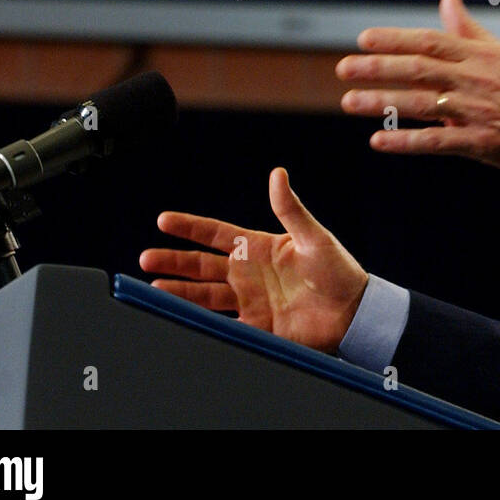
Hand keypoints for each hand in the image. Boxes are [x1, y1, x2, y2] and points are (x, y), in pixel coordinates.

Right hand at [138, 168, 367, 352]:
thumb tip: (277, 174)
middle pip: (202, 264)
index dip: (190, 227)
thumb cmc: (338, 271)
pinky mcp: (255, 325)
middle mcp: (249, 272)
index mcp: (259, 247)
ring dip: (178, 289)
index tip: (164, 220)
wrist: (353, 313)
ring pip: (204, 293)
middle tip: (146, 257)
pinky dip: (198, 319)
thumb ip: (290, 209)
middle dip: (173, 260)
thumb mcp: (313, 237)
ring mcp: (250, 299)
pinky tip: (179, 315)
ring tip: (153, 286)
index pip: (216, 234)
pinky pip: (220, 322)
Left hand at [336, 0, 499, 177]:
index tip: (363, 39)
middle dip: (378, 68)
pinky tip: (379, 141)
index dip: (395, 39)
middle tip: (343, 69)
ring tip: (349, 102)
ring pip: (422, 103)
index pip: (430, 41)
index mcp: (480, 55)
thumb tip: (448, 0)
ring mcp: (478, 111)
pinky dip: (407, 141)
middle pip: (419, 68)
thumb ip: (469, 30)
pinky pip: (438, 141)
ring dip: (382, 102)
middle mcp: (475, 79)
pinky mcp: (482, 142)